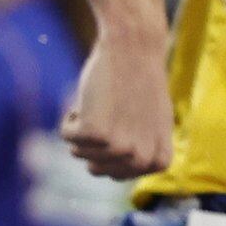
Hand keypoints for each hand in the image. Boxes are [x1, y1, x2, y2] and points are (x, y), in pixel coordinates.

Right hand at [62, 29, 172, 181]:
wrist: (133, 50)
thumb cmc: (139, 82)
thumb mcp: (151, 123)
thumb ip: (140, 149)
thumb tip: (115, 171)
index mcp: (159, 160)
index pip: (119, 175)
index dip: (109, 150)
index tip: (120, 126)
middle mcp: (142, 159)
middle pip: (97, 169)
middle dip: (93, 143)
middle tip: (107, 114)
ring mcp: (120, 148)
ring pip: (79, 153)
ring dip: (82, 127)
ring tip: (103, 102)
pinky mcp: (95, 134)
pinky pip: (66, 136)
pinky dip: (69, 116)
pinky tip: (89, 99)